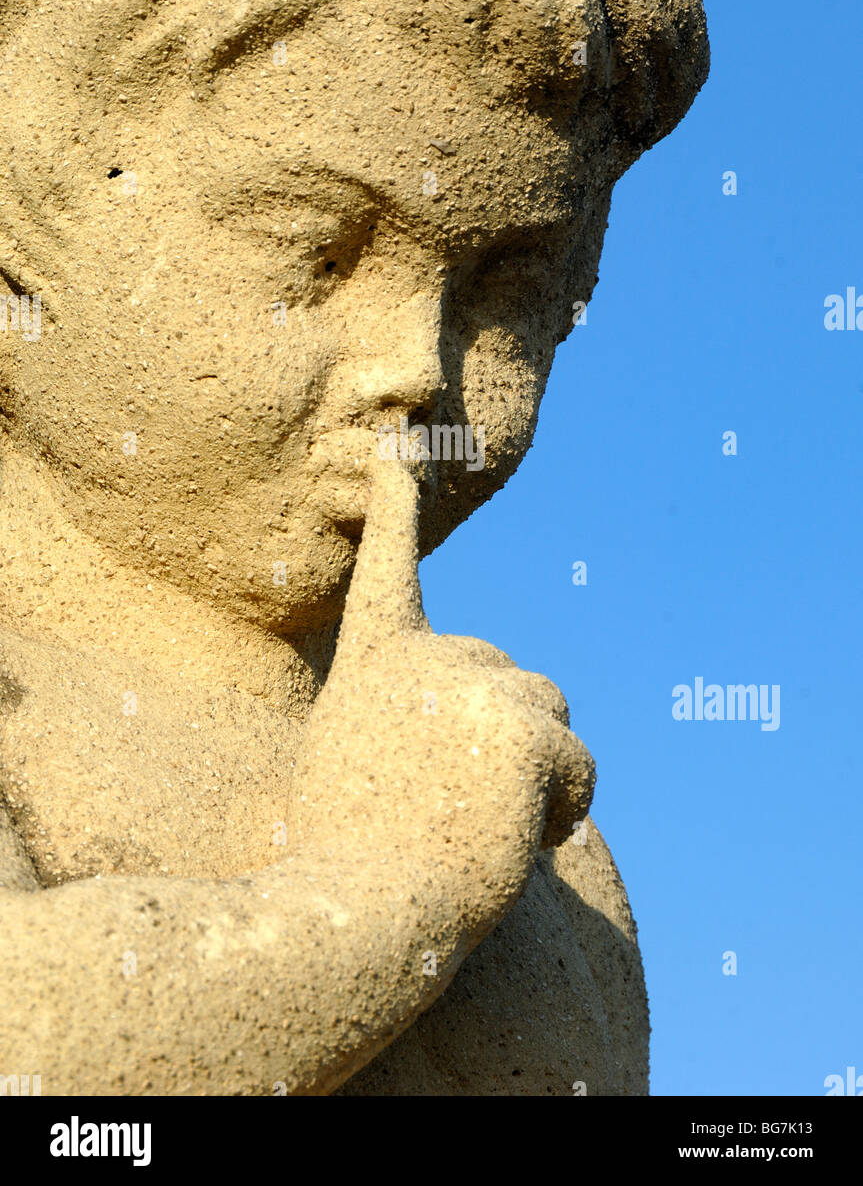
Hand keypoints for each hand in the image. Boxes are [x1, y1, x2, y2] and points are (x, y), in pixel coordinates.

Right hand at [288, 457, 594, 916]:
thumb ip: (404, 716)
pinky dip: (559, 810)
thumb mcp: (355, 764)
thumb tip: (479, 723)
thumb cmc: (349, 856)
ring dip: (535, 775)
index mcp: (377, 664)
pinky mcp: (522, 725)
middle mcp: (427, 656)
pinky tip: (505, 839)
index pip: (389, 569)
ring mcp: (475, 683)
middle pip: (510, 676)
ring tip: (475, 823)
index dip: (395, 505)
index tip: (400, 436)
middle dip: (505, 741)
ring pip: (551, 714)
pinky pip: (579, 764)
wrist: (358, 912)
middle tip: (454, 805)